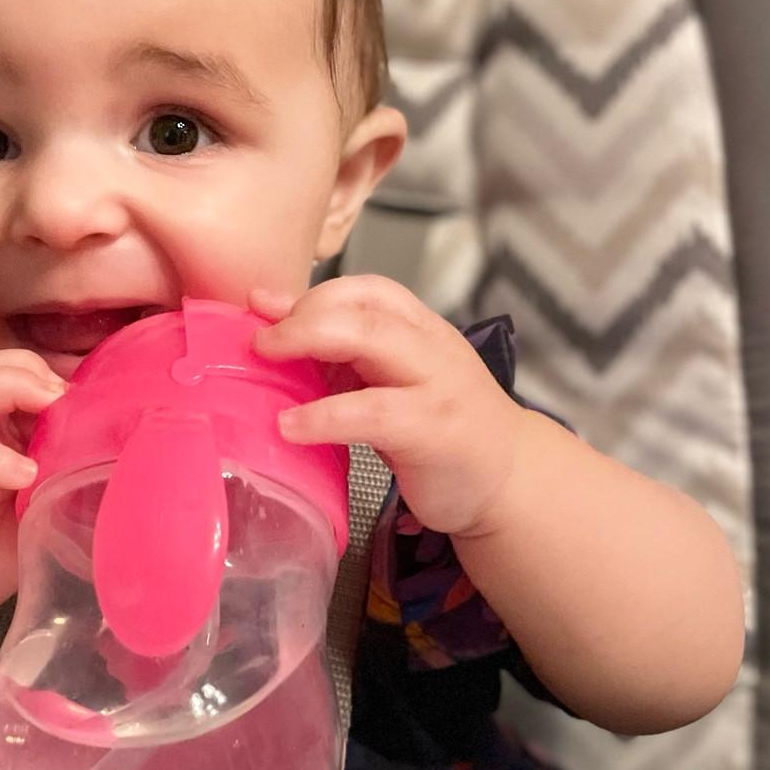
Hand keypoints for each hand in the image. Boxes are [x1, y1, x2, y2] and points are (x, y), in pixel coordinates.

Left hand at [250, 276, 526, 542]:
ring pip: (372, 339)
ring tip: (265, 361)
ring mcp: (437, 386)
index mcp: (421, 330)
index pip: (368, 289)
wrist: (511, 480)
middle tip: (258, 340)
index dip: (312, 294)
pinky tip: (290, 426)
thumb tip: (275, 325)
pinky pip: (372, 412)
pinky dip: (323, 415)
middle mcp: (432, 347)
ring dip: (308, 342)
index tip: (262, 308)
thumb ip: (349, 356)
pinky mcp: (434, 431)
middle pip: (366, 306)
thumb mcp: (396, 382)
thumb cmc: (443, 430)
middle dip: (304, 314)